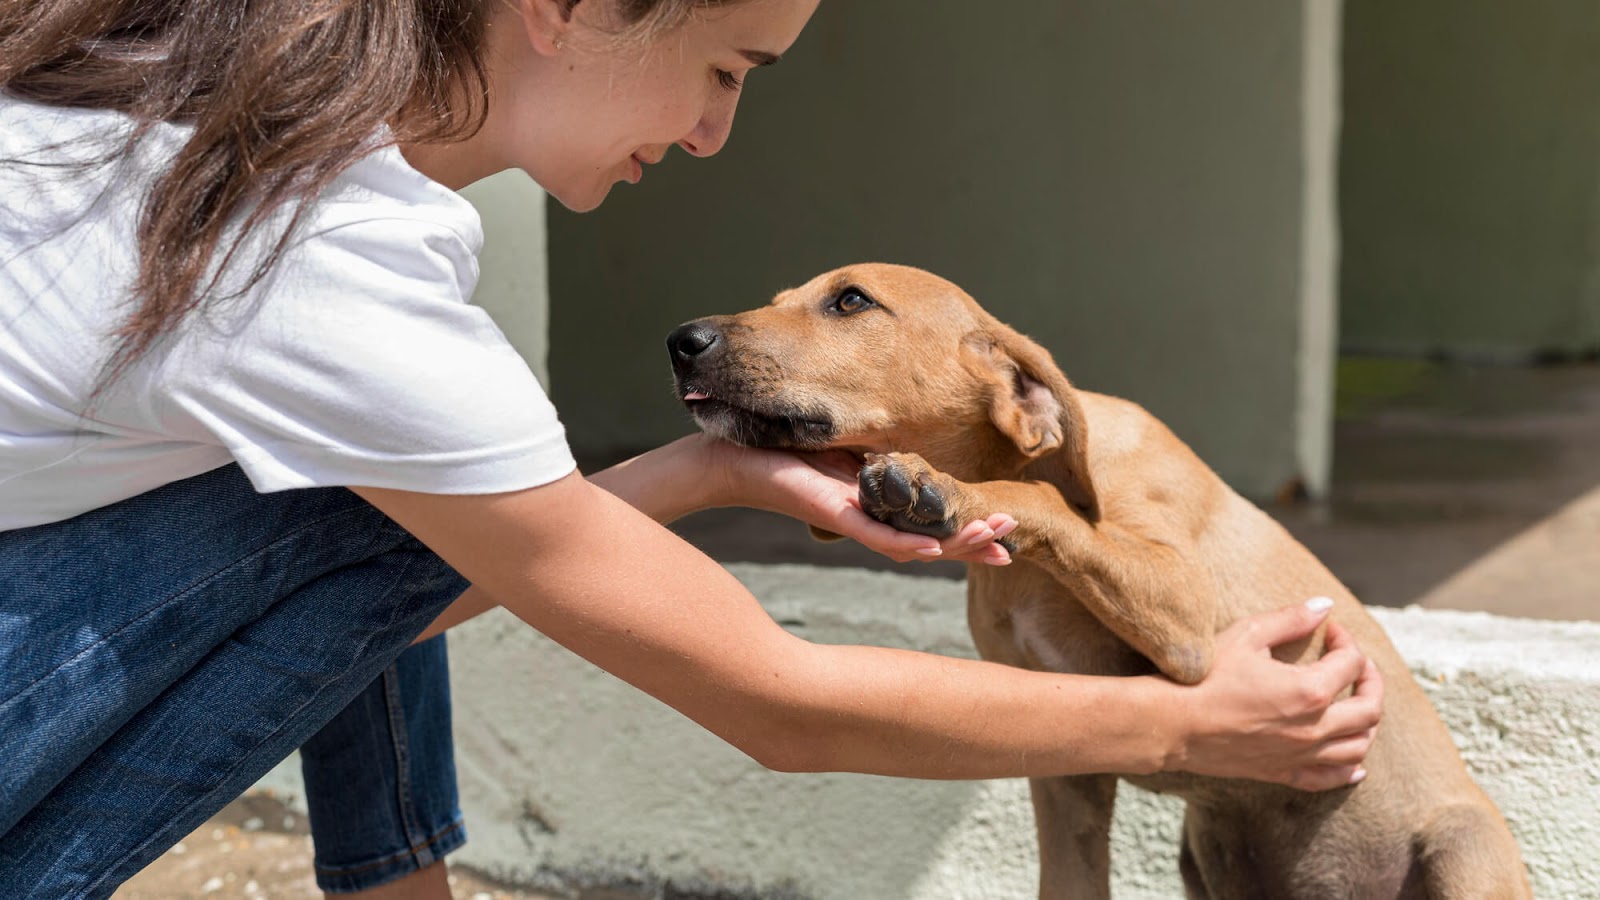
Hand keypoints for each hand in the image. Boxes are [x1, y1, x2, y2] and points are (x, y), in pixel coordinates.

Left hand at [697, 435, 1015, 565]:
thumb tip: (913, 440)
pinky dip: (907, 543)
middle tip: (1013, 542)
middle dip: (975, 541)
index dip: (969, 531)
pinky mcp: (832, 513)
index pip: (932, 524)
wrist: (730, 458)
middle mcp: (870, 518)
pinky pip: (875, 535)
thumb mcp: (845, 445)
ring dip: (955, 544)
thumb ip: (880, 452)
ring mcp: (853, 520)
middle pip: (932, 540)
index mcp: (877, 504)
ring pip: (913, 544)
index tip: (1007, 533)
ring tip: (996, 540)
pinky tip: (936, 550)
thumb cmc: (781, 449)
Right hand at [1167, 598, 1383, 790]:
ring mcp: (1302, 755)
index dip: (1345, 641)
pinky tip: (1354, 762)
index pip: (1351, 663)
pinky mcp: (1284, 773)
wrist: (1172, 724)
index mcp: (1310, 690)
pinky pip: (1332, 778)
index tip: (1330, 631)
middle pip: (1370, 709)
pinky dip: (1350, 769)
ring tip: (1355, 704)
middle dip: (1370, 680)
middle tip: (1357, 664)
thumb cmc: (1205, 677)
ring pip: (1359, 746)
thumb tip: (1324, 605)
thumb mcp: (1247, 635)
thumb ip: (1291, 619)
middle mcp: (1314, 728)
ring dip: (1366, 722)